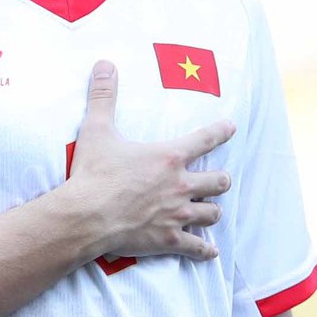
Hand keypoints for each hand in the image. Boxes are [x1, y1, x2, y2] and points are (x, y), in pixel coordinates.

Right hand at [66, 60, 235, 260]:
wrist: (84, 217)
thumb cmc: (92, 174)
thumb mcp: (97, 130)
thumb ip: (103, 96)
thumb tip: (104, 64)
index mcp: (169, 157)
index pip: (205, 139)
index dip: (221, 132)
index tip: (232, 128)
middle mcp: (180, 185)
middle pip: (217, 182)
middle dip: (220, 181)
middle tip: (219, 180)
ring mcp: (176, 214)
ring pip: (212, 214)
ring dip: (213, 211)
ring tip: (211, 210)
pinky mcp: (168, 240)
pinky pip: (196, 247)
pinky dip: (204, 250)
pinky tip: (210, 252)